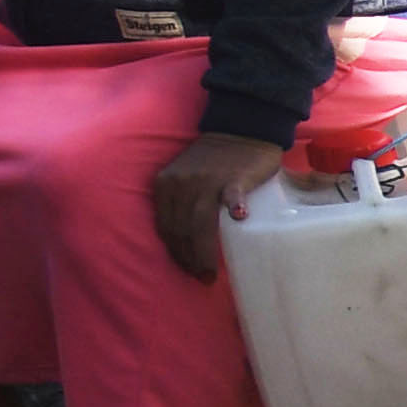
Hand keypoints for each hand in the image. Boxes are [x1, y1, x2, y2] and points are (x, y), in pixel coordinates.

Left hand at [150, 130, 284, 279]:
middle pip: (181, 230)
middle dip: (188, 259)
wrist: (241, 128)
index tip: (187, 270)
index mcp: (166, 185)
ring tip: (209, 273)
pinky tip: (239, 218)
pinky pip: (231, 194)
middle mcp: (181, 184)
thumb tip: (189, 240)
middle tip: (201, 278)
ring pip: (200, 223)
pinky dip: (234, 205)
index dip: (174, 253)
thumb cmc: (215, 159)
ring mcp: (207, 181)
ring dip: (203, 252)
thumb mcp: (185, 177)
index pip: (165, 227)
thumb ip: (183, 201)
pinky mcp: (234, 177)